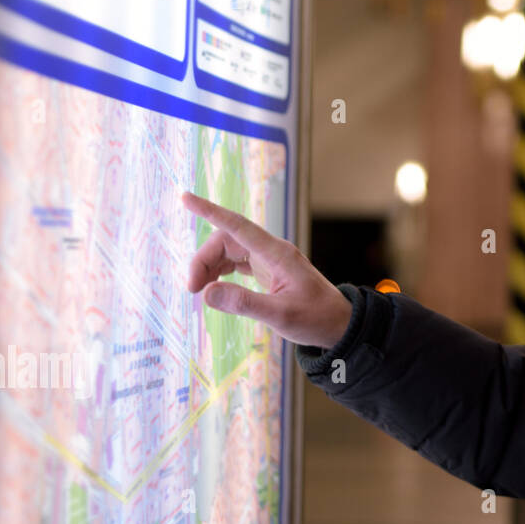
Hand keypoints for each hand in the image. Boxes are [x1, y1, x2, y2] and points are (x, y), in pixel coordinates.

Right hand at [181, 190, 352, 349]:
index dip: (209, 211)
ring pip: (229, 251)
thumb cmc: (316, 318)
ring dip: (210, 266)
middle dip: (204, 259)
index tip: (185, 198)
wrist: (339, 324)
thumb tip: (206, 292)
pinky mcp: (268, 270)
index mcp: (277, 254)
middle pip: (227, 240)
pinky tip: (213, 287)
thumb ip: (243, 303)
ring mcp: (270, 260)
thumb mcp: (280, 315)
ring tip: (198, 291)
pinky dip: (220, 272)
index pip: (237, 225)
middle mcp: (272, 251)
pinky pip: (237, 262)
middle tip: (192, 289)